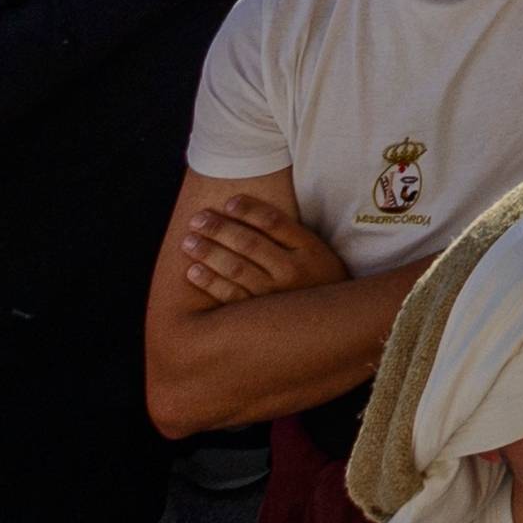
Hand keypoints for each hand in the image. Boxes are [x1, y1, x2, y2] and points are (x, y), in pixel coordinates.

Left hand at [175, 186, 343, 305]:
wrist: (334, 321)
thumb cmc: (317, 277)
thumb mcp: (315, 250)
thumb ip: (288, 233)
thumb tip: (246, 209)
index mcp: (309, 249)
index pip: (273, 222)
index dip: (248, 210)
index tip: (228, 202)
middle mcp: (292, 271)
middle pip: (249, 243)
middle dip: (219, 229)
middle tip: (197, 219)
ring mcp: (275, 295)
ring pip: (236, 269)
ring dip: (209, 253)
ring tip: (189, 241)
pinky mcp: (261, 316)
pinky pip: (231, 297)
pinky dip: (210, 283)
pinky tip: (193, 271)